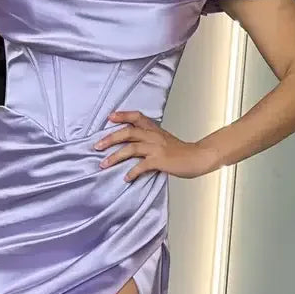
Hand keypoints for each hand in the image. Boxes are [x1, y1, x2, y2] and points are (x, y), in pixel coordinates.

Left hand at [93, 111, 216, 180]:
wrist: (198, 157)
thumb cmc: (180, 151)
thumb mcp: (164, 139)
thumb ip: (149, 138)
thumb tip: (132, 143)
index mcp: (154, 129)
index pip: (136, 117)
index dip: (122, 115)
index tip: (109, 117)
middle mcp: (153, 136)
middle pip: (128, 132)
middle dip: (110, 139)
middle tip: (96, 146)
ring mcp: (156, 148)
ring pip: (131, 149)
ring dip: (115, 157)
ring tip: (103, 164)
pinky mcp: (159, 161)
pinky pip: (141, 166)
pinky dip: (132, 172)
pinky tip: (126, 178)